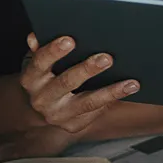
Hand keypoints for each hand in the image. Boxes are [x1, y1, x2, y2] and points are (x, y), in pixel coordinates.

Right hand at [20, 33, 140, 132]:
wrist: (41, 107)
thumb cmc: (44, 75)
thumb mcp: (37, 61)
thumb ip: (39, 48)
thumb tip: (35, 36)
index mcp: (31, 78)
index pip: (40, 62)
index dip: (54, 51)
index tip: (70, 40)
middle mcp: (41, 99)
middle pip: (66, 83)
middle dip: (87, 70)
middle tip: (107, 58)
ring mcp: (57, 115)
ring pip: (87, 102)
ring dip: (110, 92)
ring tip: (131, 83)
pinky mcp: (73, 126)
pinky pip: (95, 112)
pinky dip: (112, 100)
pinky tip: (128, 90)